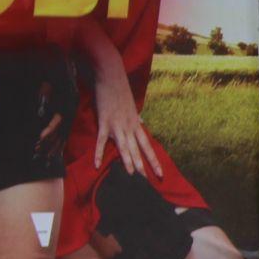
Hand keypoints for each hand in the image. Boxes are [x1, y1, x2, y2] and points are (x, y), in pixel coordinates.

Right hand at [89, 42, 161, 178]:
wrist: (111, 76)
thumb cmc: (120, 91)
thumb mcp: (132, 106)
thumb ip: (136, 118)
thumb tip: (142, 123)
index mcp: (136, 124)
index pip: (148, 146)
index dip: (154, 161)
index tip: (161, 174)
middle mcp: (130, 127)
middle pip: (138, 150)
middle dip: (143, 167)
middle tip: (148, 182)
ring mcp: (118, 125)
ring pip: (124, 147)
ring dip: (128, 162)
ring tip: (132, 176)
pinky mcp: (104, 121)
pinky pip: (102, 140)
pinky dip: (100, 153)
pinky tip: (98, 165)